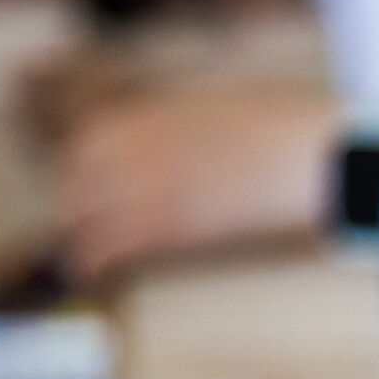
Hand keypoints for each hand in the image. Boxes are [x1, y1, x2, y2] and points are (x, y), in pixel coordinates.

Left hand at [59, 84, 336, 280]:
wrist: (303, 153)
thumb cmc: (278, 128)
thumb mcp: (214, 107)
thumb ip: (178, 125)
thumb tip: (169, 144)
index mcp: (151, 116)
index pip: (88, 143)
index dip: (80, 170)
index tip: (84, 188)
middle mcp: (140, 147)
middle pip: (79, 180)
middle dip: (75, 205)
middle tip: (78, 227)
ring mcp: (151, 183)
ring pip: (87, 213)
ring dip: (76, 237)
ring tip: (76, 260)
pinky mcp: (170, 221)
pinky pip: (113, 241)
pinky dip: (94, 257)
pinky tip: (91, 271)